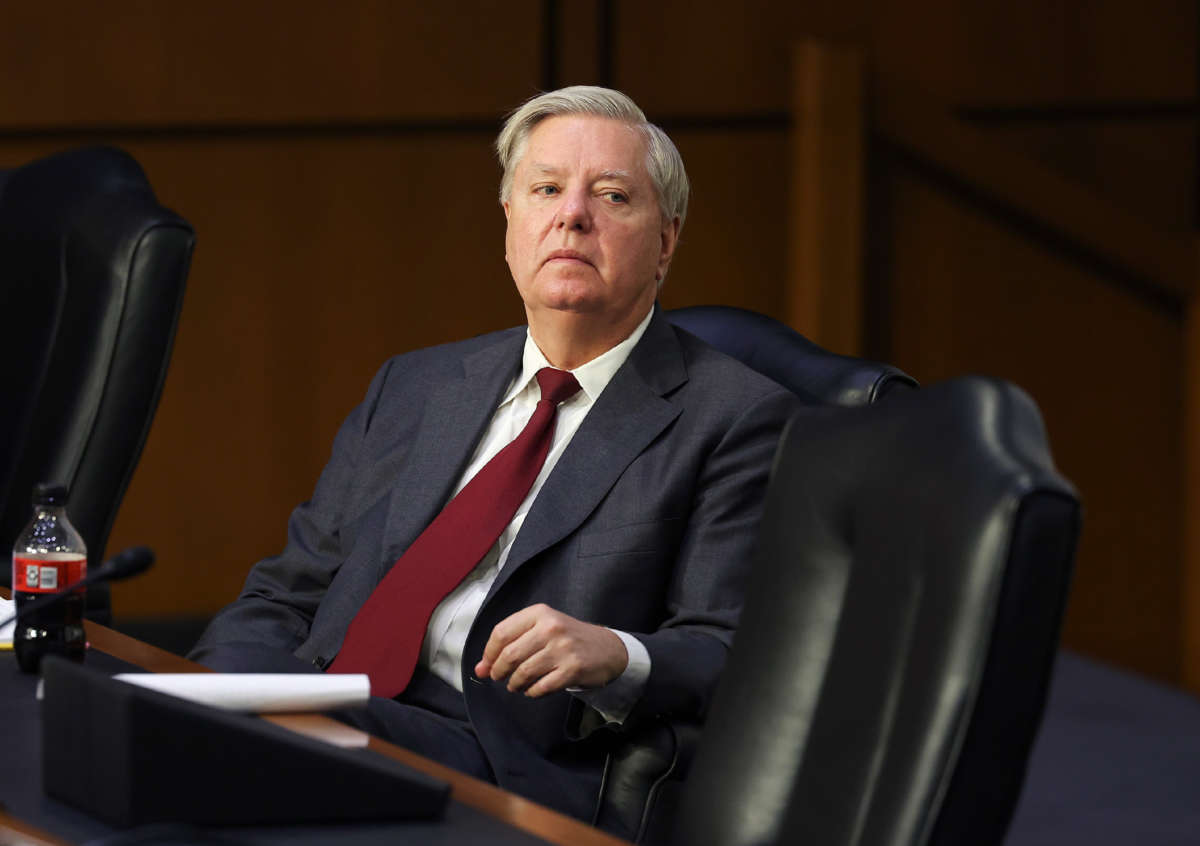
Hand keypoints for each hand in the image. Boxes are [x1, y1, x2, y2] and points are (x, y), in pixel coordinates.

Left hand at [474, 603, 628, 696]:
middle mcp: (551, 627)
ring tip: (516, 684)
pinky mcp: (572, 669)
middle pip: (510, 654)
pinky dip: (532, 692)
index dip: (489, 653)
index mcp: (540, 613)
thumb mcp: (541, 630)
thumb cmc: (567, 639)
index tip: (486, 666)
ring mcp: (563, 648)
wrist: (607, 649)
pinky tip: (533, 689)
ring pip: (523, 673)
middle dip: (499, 671)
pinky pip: (540, 687)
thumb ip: (511, 644)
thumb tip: (480, 668)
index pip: (501, 632)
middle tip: (500, 677)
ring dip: (514, 684)